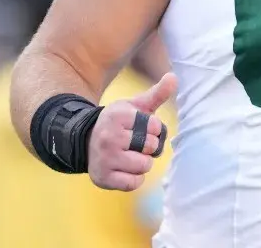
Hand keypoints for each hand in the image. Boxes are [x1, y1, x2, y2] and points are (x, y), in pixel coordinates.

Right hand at [88, 73, 176, 190]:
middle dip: (149, 147)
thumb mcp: (135, 106)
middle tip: (135, 143)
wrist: (86, 141)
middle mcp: (109, 137)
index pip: (156, 126)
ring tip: (129, 155)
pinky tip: (124, 169)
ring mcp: (105, 159)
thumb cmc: (119, 123)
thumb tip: (174, 77)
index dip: (154, 129)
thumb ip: (156, 94)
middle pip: (151, 147)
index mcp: (118, 116)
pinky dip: (134, 178)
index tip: (141, 127)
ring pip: (144, 166)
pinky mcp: (103, 178)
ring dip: (142, 163)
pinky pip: (134, 183)